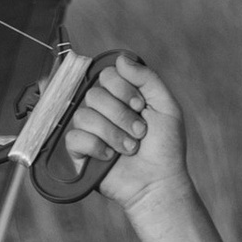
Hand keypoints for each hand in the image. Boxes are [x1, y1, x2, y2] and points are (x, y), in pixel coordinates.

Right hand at [58, 50, 188, 211]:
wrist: (159, 182)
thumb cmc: (165, 147)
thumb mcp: (166, 107)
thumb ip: (147, 79)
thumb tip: (121, 59)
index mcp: (119, 97)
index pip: (105, 75)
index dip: (122, 89)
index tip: (140, 106)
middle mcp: (101, 110)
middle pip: (94, 95)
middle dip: (121, 115)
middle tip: (140, 132)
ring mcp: (89, 129)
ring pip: (84, 115)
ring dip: (113, 134)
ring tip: (130, 148)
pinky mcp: (79, 151)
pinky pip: (74, 137)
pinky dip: (96, 147)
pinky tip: (110, 157)